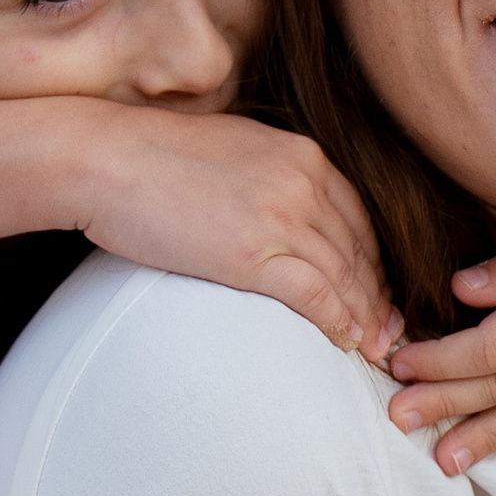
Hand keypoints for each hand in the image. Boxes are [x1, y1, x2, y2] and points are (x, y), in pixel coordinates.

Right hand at [72, 110, 400, 360]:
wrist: (104, 157)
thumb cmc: (150, 154)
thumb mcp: (231, 148)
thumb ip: (266, 175)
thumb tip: (272, 208)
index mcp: (302, 155)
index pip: (357, 217)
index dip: (373, 260)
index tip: (378, 289)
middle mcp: (303, 182)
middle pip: (359, 249)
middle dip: (378, 294)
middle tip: (391, 329)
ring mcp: (282, 217)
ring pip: (344, 276)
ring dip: (365, 317)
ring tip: (374, 346)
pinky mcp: (253, 254)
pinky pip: (315, 294)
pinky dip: (338, 321)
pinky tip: (346, 341)